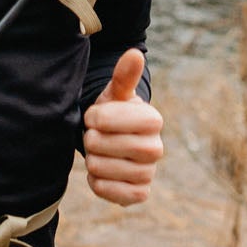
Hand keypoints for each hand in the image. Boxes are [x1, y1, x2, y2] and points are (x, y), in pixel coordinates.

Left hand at [82, 49, 162, 206]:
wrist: (115, 144)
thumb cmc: (113, 115)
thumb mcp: (115, 94)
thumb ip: (123, 76)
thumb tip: (134, 53)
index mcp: (152, 119)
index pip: (108, 119)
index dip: (94, 118)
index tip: (93, 116)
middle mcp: (156, 148)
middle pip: (103, 145)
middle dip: (90, 139)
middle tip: (95, 136)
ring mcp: (149, 173)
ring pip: (102, 169)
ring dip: (92, 161)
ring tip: (98, 153)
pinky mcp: (140, 193)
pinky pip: (109, 192)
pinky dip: (97, 182)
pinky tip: (101, 172)